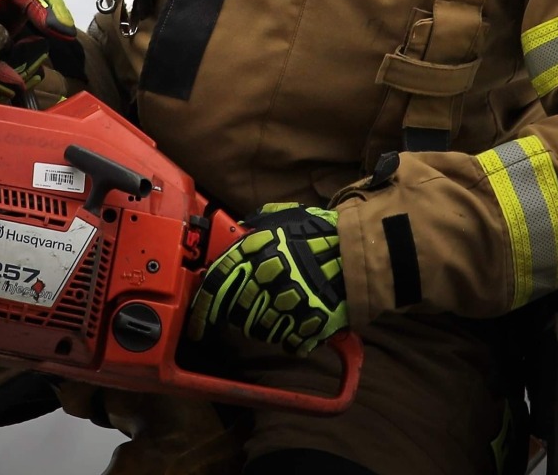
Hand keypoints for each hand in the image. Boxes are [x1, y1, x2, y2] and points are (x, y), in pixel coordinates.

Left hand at [187, 204, 347, 355]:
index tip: (198, 325)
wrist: (359, 251)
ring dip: (266, 326)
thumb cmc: (320, 232)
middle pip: (236, 312)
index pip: (216, 285)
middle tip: (248, 314)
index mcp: (254, 251)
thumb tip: (238, 231)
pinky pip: (288, 341)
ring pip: (260, 330)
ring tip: (282, 311)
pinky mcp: (307, 324)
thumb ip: (257, 225)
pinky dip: (290, 337)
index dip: (203, 309)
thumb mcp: (284, 217)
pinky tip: (298, 324)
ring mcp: (286, 304)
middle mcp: (264, 278)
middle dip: (238, 317)